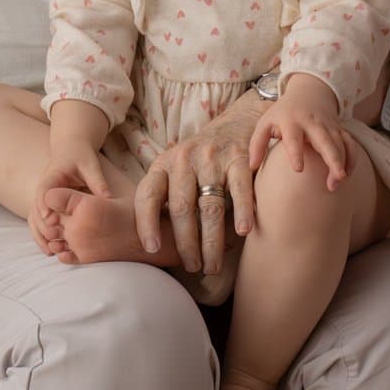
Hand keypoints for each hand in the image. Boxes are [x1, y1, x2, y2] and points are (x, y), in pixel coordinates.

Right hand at [27, 146, 116, 256]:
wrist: (71, 148)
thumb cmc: (81, 156)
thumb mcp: (90, 165)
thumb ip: (97, 181)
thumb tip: (109, 198)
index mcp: (52, 176)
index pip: (44, 191)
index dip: (45, 206)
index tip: (52, 220)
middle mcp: (43, 188)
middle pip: (36, 208)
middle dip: (43, 225)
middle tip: (55, 238)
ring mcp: (43, 198)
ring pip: (34, 218)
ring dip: (40, 234)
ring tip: (51, 251)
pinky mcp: (46, 205)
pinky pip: (39, 222)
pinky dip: (42, 235)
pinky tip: (50, 250)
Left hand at [133, 89, 261, 275]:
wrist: (237, 123)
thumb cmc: (201, 160)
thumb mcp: (176, 170)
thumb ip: (166, 197)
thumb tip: (157, 245)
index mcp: (163, 164)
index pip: (147, 195)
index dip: (146, 223)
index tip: (152, 249)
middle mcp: (183, 159)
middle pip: (180, 208)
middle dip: (185, 243)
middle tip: (191, 267)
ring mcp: (211, 157)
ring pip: (209, 206)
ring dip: (211, 241)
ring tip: (212, 265)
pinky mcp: (239, 157)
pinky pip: (240, 189)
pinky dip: (241, 211)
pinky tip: (243, 232)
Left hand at [249, 74, 350, 186]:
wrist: (308, 93)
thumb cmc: (283, 113)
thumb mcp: (265, 123)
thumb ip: (257, 143)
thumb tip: (252, 166)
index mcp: (291, 121)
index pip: (293, 137)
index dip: (296, 152)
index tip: (298, 170)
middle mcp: (313, 123)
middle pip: (325, 140)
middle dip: (332, 158)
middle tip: (336, 177)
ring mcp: (328, 126)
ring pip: (340, 144)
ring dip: (342, 163)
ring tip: (338, 182)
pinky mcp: (340, 130)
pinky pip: (350, 144)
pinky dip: (352, 159)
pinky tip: (347, 175)